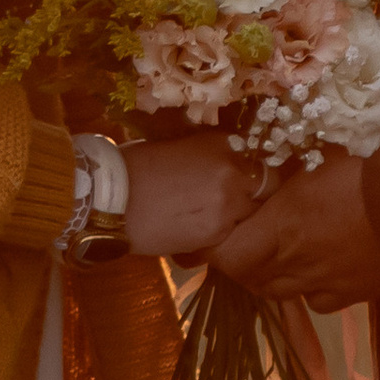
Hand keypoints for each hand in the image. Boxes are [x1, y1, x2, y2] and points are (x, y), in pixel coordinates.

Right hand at [122, 134, 259, 257]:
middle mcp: (233, 173)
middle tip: (232, 195)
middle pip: (267, 187)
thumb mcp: (179, 145)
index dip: (251, 167)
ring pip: (251, 213)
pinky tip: (197, 225)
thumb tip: (229, 161)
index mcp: (223, 145)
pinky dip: (221, 229)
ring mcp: (228, 206)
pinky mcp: (216, 235)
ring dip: (238, 212)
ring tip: (210, 212)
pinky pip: (231, 231)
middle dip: (253, 191)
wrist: (112, 198)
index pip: (259, 157)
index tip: (242, 173)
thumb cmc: (137, 164)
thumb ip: (210, 153)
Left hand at [208, 151, 379, 312]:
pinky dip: (310, 289)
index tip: (221, 228)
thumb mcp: (322, 151)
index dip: (217, 247)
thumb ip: (289, 160)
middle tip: (248, 235)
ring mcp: (327, 284)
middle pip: (250, 279)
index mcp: (281, 228)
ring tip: (280, 252)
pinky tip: (320, 268)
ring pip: (281, 293)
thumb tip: (268, 152)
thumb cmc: (371, 167)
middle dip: (242, 260)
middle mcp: (297, 264)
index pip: (227, 257)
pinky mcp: (355, 295)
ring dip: (272, 276)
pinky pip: (318, 302)